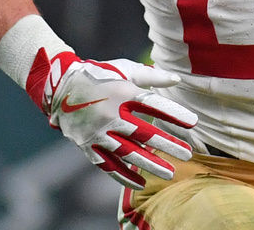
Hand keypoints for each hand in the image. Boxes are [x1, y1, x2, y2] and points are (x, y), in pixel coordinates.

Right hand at [29, 52, 197, 188]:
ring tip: (169, 173)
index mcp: (122, 92)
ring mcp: (98, 132)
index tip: (192, 122)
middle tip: (187, 155)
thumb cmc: (100, 76)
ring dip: (150, 164)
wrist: (60, 87)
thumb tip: (177, 80)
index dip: (173, 114)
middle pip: (143, 133)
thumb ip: (152, 76)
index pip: (153, 104)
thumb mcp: (125, 69)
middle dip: (167, 145)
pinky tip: (140, 183)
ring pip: (128, 153)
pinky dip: (124, 176)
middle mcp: (110, 114)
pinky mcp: (88, 145)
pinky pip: (108, 164)